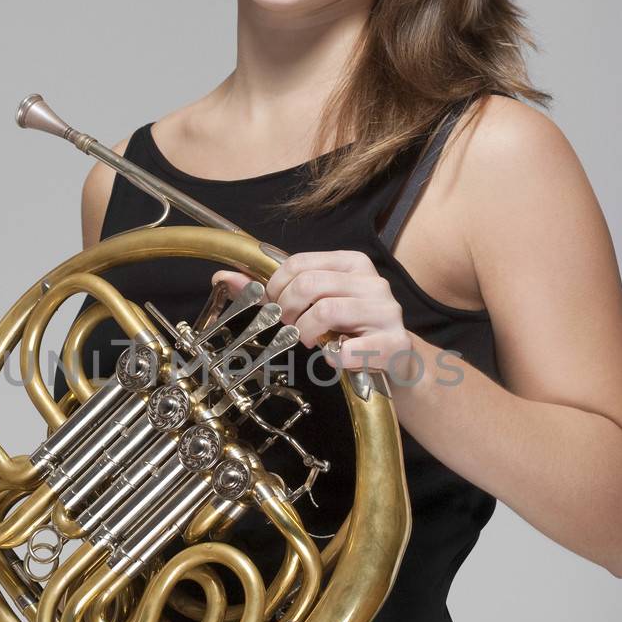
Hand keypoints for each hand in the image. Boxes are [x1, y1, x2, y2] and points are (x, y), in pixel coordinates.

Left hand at [211, 251, 417, 378]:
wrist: (397, 360)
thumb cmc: (351, 328)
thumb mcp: (316, 303)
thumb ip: (274, 290)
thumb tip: (224, 277)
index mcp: (354, 263)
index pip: (301, 262)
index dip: (276, 286)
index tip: (274, 305)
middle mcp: (374, 282)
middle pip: (310, 284)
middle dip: (287, 310)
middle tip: (287, 326)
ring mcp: (387, 312)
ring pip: (326, 311)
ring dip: (306, 332)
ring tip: (308, 341)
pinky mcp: (393, 343)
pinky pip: (347, 349)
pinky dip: (333, 358)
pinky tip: (335, 357)